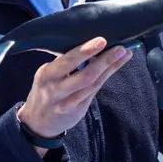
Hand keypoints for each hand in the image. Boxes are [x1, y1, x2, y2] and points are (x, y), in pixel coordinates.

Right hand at [17, 37, 131, 153]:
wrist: (37, 121)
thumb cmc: (46, 88)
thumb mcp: (48, 74)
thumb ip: (64, 62)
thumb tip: (88, 41)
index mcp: (47, 74)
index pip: (67, 61)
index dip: (85, 51)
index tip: (101, 40)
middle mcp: (57, 90)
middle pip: (84, 76)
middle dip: (104, 61)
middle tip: (120, 48)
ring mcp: (68, 103)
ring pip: (93, 85)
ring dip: (110, 68)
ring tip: (125, 54)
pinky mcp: (78, 111)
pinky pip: (94, 91)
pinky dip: (106, 76)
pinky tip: (116, 66)